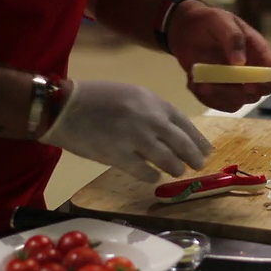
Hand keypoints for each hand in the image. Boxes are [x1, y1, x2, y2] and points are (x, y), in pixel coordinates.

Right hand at [39, 81, 212, 181]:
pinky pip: (145, 172)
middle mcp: (150, 119)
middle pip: (182, 144)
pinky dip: (152, 176)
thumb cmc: (97, 98)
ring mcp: (135, 138)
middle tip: (198, 165)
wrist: (64, 106)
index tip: (207, 150)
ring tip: (177, 171)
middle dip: (194, 157)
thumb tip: (172, 132)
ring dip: (176, 168)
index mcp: (153, 102)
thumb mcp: (131, 95)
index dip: (198, 140)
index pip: (186, 123)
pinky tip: (153, 176)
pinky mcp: (119, 156)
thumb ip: (153, 111)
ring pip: (168, 160)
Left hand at [167, 2, 270, 112]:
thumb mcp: (221, 21)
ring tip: (199, 81)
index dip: (269, 83)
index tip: (248, 84)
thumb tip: (241, 62)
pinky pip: (220, 104)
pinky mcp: (221, 91)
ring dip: (217, 96)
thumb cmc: (209, 22)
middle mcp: (251, 71)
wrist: (186, 30)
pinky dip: (206, 98)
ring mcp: (236, 82)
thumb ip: (233, 38)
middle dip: (234, 92)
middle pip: (256, 94)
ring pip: (236, 102)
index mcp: (259, 52)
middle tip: (213, 83)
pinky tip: (195, 83)